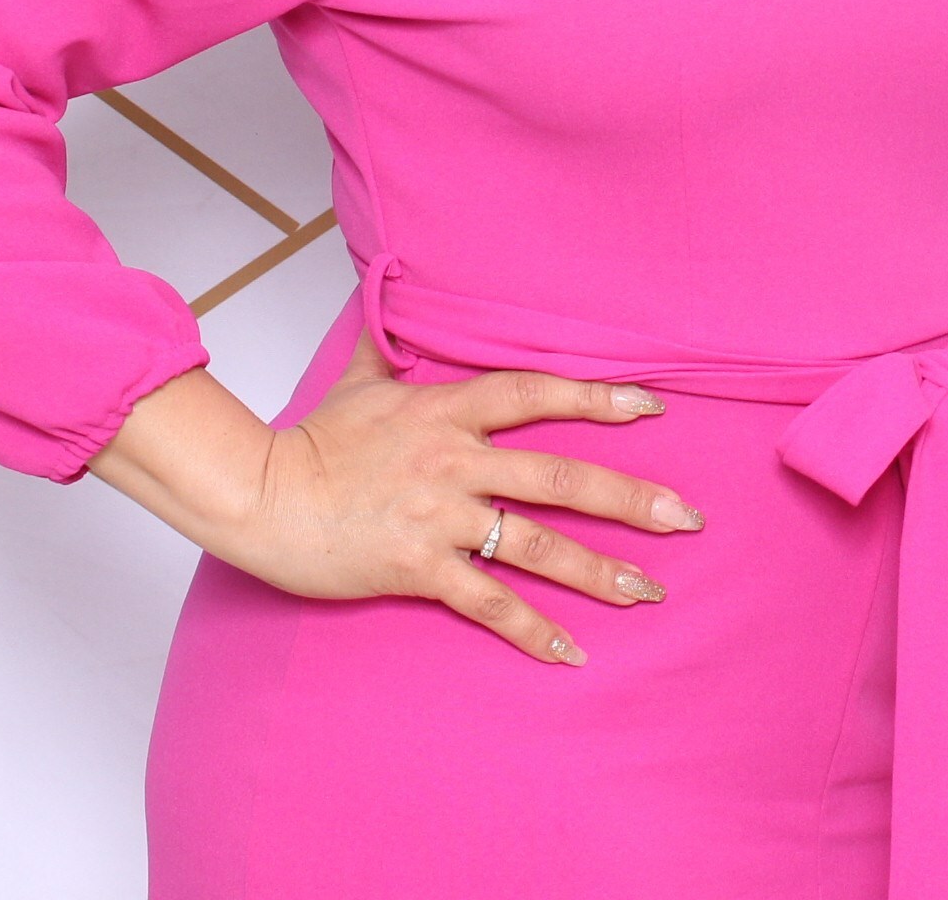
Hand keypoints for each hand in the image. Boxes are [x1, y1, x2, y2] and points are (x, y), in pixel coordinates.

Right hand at [85, 345, 700, 664]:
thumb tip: (389, 295)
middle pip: (561, 477)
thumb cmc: (310, 441)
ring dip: (601, 571)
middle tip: (687, 518)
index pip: (537, 394)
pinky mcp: (419, 568)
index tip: (652, 407)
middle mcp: (455, 461)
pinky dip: (534, 631)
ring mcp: (440, 517)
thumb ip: (389, 345)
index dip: (598, 398)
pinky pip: (490, 602)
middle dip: (631, 499)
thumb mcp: (358, 381)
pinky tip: (573, 652)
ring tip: (649, 591)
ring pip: (538, 545)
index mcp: (447, 411)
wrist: (260, 497)